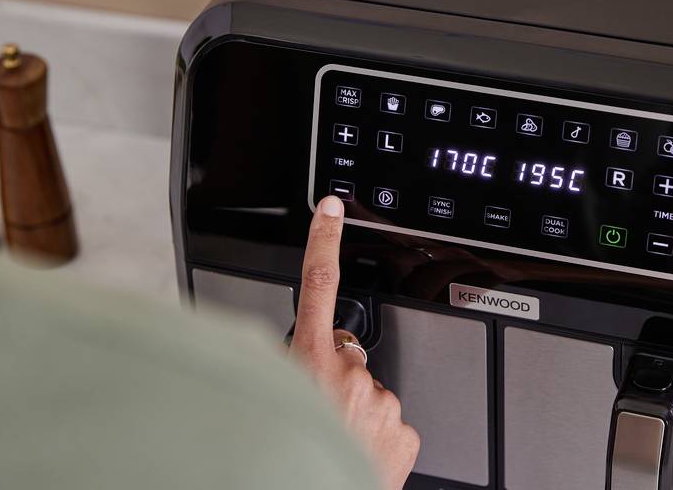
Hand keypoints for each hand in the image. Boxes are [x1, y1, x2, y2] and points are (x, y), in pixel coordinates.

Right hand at [290, 195, 419, 489]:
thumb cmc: (286, 464)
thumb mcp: (268, 401)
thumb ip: (288, 368)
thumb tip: (301, 358)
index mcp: (308, 363)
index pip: (316, 285)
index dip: (325, 241)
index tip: (333, 208)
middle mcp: (349, 376)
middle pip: (344, 354)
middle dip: (333, 374)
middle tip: (317, 411)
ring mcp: (381, 402)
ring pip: (367, 391)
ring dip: (353, 410)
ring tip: (335, 441)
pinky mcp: (404, 430)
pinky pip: (388, 420)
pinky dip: (374, 436)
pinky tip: (357, 455)